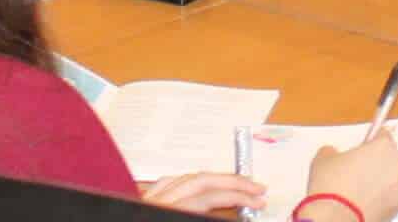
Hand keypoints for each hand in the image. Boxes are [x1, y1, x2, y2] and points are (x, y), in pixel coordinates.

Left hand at [139, 175, 260, 213]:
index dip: (238, 196)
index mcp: (167, 214)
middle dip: (232, 183)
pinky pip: (166, 185)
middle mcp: (155, 204)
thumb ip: (205, 219)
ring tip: (234, 187)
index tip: (258, 201)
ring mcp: (145, 203)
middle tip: (256, 190)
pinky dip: (187, 183)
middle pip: (200, 181)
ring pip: (183, 179)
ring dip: (213, 180)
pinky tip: (198, 186)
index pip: (209, 197)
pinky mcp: (139, 206)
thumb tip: (230, 218)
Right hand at [307, 131, 397, 219]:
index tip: (362, 150)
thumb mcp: (324, 158)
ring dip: (381, 184)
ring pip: (393, 182)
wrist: (335, 220)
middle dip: (378, 165)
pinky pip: (390, 200)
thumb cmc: (331, 184)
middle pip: (391, 160)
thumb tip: (335, 155)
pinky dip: (381, 202)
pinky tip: (363, 205)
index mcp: (384, 147)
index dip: (370, 143)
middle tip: (357, 173)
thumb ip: (335, 151)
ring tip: (359, 193)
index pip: (383, 136)